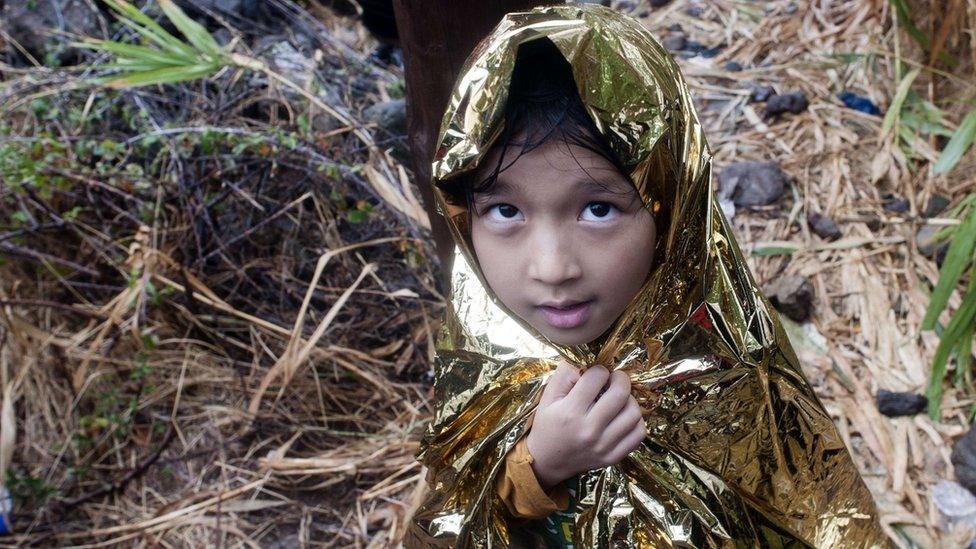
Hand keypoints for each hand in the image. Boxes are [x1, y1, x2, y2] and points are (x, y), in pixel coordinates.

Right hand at [526, 360, 646, 490]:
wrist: (547, 462)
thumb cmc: (548, 425)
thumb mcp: (547, 397)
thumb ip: (563, 375)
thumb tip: (585, 362)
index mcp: (570, 412)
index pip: (596, 377)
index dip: (598, 370)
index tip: (595, 375)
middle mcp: (589, 430)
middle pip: (620, 394)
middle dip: (621, 379)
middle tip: (614, 379)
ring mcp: (603, 446)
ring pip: (634, 413)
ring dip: (629, 400)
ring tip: (619, 399)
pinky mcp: (613, 457)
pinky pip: (638, 434)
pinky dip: (636, 421)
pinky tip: (624, 416)